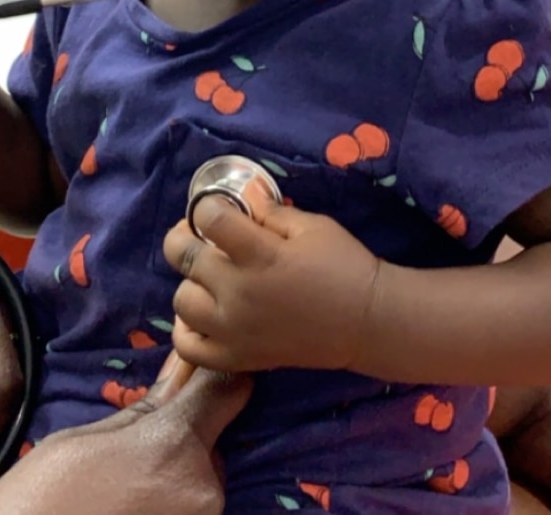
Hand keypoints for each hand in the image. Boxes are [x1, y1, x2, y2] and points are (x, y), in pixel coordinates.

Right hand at [0, 357, 252, 514]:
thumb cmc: (36, 504)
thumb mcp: (80, 441)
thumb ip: (142, 409)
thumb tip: (181, 369)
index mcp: (174, 446)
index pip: (229, 389)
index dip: (219, 376)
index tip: (205, 372)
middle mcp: (204, 492)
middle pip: (209, 447)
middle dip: (180, 444)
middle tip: (128, 460)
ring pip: (198, 487)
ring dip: (172, 484)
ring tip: (118, 496)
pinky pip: (187, 514)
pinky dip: (164, 509)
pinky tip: (123, 509)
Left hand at [163, 192, 379, 371]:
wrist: (368, 323)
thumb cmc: (344, 266)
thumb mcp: (312, 226)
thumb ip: (270, 210)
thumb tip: (243, 192)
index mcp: (259, 255)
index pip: (208, 218)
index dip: (206, 206)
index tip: (217, 208)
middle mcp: (238, 293)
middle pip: (183, 256)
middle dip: (187, 236)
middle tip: (204, 236)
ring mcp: (234, 330)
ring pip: (181, 300)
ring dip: (191, 283)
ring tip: (211, 278)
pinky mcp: (238, 357)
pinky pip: (189, 348)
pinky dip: (187, 330)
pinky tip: (204, 315)